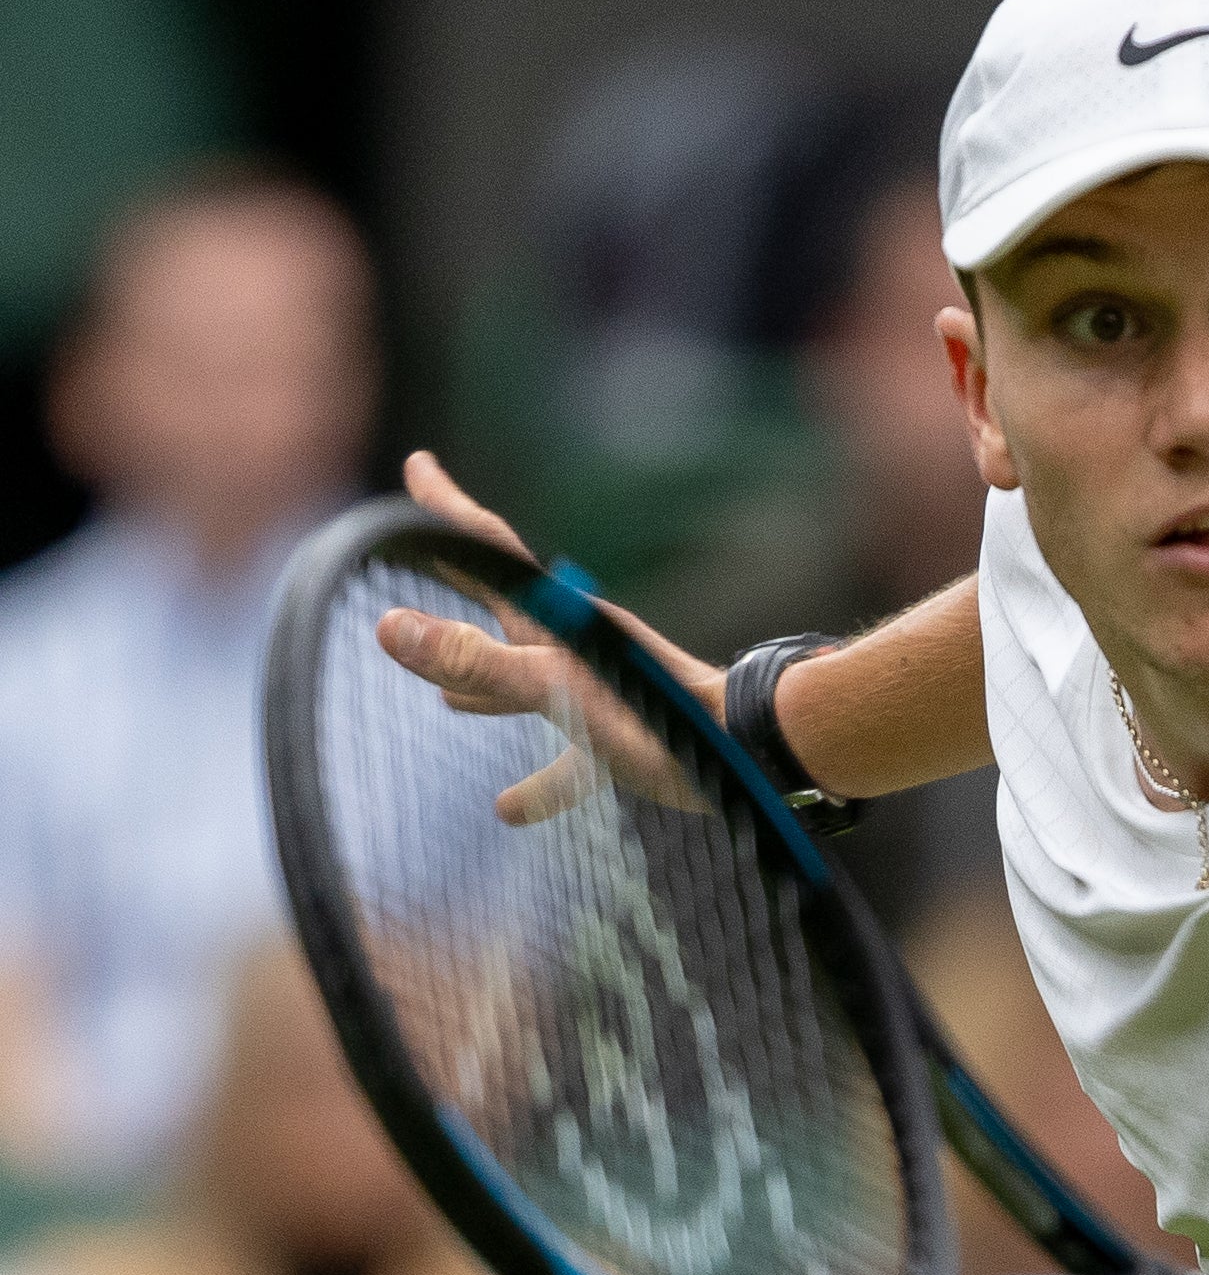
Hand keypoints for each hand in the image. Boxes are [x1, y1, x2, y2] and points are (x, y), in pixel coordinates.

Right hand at [379, 452, 723, 822]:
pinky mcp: (624, 737)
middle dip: (459, 588)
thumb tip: (389, 627)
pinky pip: (566, 758)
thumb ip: (477, 662)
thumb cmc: (657, 716)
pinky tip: (507, 809)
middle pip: (500, 608)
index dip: (447, 510)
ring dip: (486, 685)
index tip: (419, 465)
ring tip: (446, 700)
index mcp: (552, 620)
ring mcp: (598, 690)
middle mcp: (572, 646)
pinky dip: (537, 781)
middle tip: (424, 563)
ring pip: (526, 683)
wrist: (752, 752)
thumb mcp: (553, 688)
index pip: (489, 550)